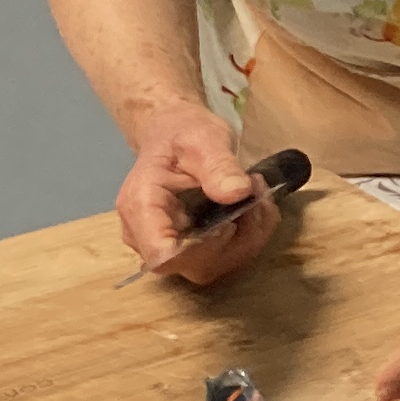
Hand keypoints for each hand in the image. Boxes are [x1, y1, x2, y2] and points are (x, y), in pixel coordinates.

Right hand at [115, 110, 278, 286]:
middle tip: (257, 193)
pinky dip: (250, 236)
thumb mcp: (203, 139)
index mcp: (141, 207)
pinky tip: (256, 206)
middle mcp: (147, 237)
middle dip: (237, 237)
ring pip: (215, 266)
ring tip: (258, 193)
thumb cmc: (182, 135)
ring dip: (249, 235)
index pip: (162, 255)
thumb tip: (237, 193)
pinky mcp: (191, 251)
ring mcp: (169, 247)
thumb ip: (218, 165)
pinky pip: (224, 258)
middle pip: (194, 265)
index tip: (230, 221)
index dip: (201, 250)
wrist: (175, 138)